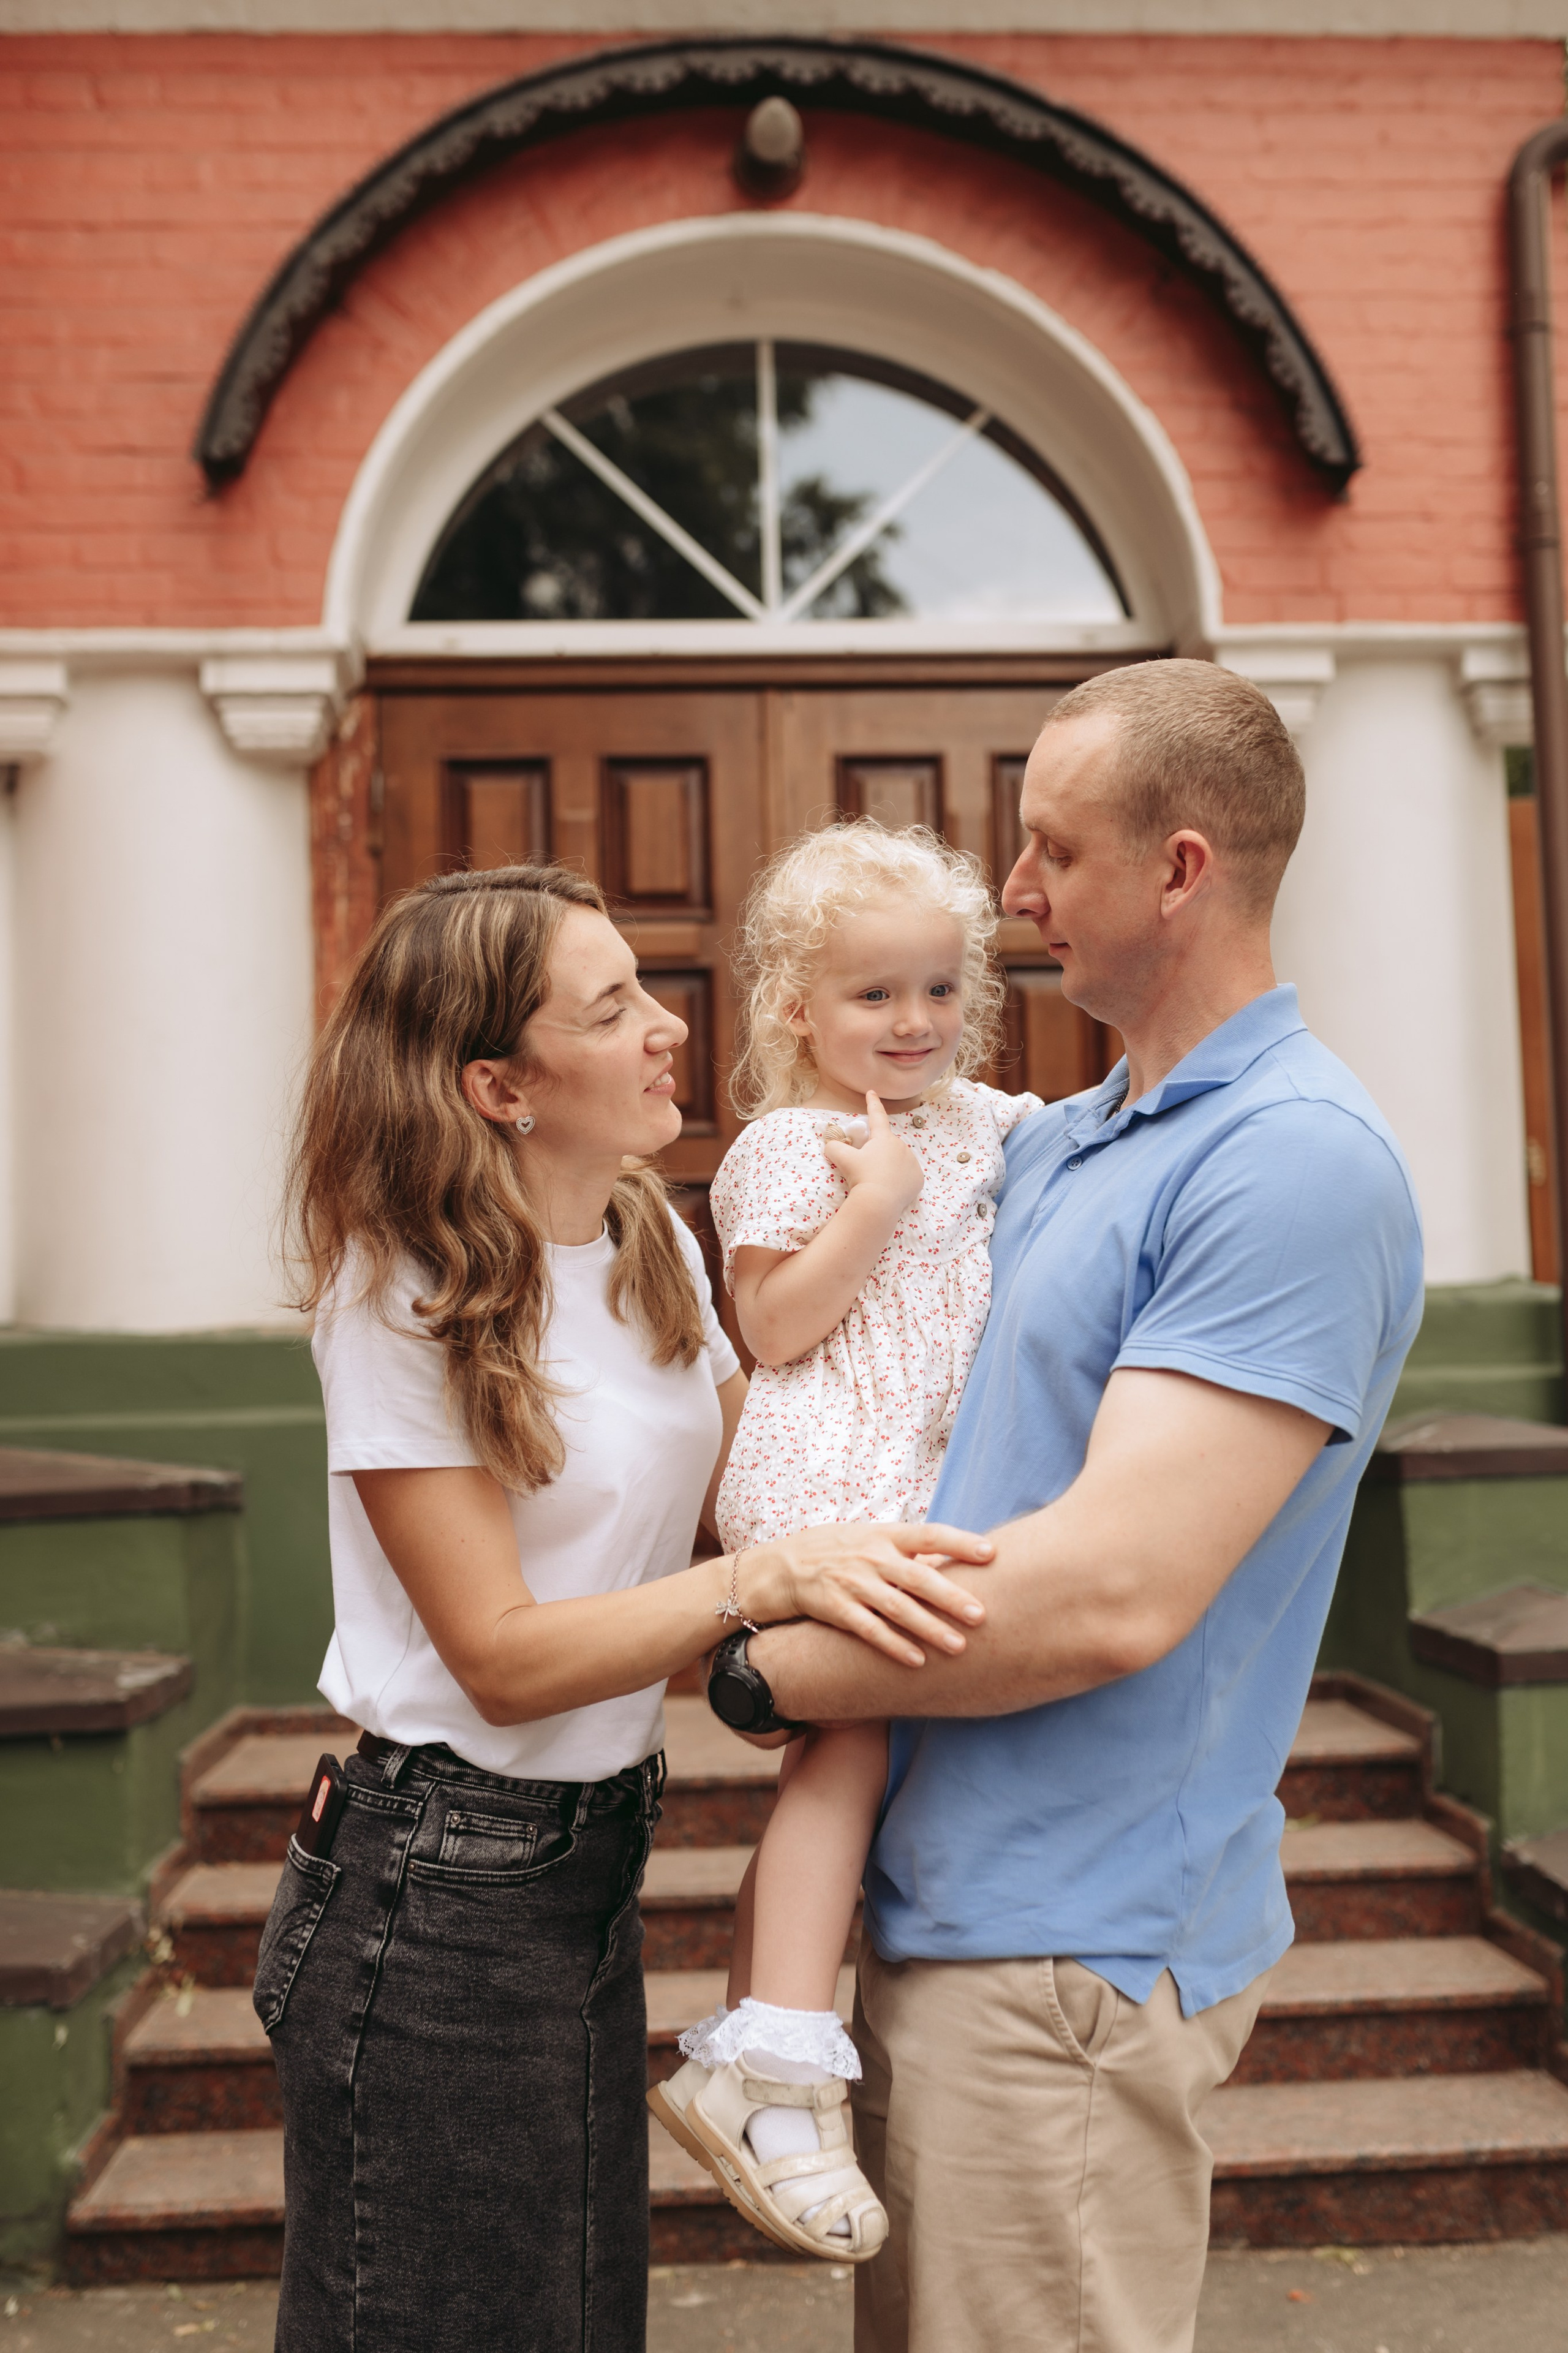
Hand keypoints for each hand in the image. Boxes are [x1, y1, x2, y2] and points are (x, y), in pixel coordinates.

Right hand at [738, 1522, 992, 1667]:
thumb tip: (949, 1561)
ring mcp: (851, 1583)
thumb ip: (904, 1550)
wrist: (777, 1567)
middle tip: (983, 1615)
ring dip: (929, 1627)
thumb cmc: (832, 1552)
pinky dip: (893, 1645)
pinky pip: (869, 1630)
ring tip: (959, 1646)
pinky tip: (917, 1660)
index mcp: (883, 1534)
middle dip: (952, 1597)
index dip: (960, 1542)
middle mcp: (870, 1556)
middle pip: (918, 1576)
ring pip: (897, 1607)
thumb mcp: (867, 1538)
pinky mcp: (834, 1608)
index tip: (992, 1552)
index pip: (929, 1534)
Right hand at [822, 1092, 922, 1215]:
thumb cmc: (861, 1176)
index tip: (872, 1092)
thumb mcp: (842, 1159)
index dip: (872, 1103)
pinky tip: (890, 1188)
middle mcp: (901, 1146)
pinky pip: (907, 1176)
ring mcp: (912, 1163)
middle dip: (878, 1151)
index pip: (877, 1116)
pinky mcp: (918, 1179)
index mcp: (883, 1138)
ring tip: (877, 1181)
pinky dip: (899, 1179)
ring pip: (898, 1160)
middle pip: (887, 1145)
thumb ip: (834, 1147)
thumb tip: (830, 1145)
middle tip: (867, 1167)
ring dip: (889, 1165)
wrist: (878, 1202)